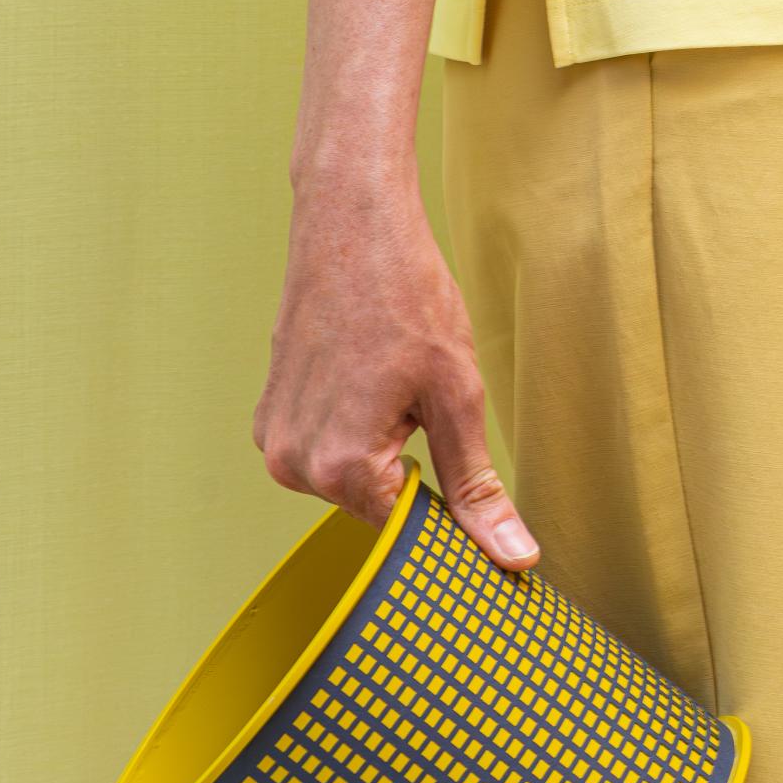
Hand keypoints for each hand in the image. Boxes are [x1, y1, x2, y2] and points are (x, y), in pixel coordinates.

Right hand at [252, 155, 539, 568]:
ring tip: (393, 382)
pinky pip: (324, 448)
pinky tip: (367, 376)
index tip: (469, 489)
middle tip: (427, 406)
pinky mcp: (269, 416)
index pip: (405, 534)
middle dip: (411, 470)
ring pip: (350, 478)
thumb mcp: (457, 395)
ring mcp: (274, 440)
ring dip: (382, 446)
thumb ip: (476, 486)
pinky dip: (353, 426)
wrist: (352, 225)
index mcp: (343, 467)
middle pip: (376, 505)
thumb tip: (513, 558)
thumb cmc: (407, 297)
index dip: (445, 516)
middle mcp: (294, 464)